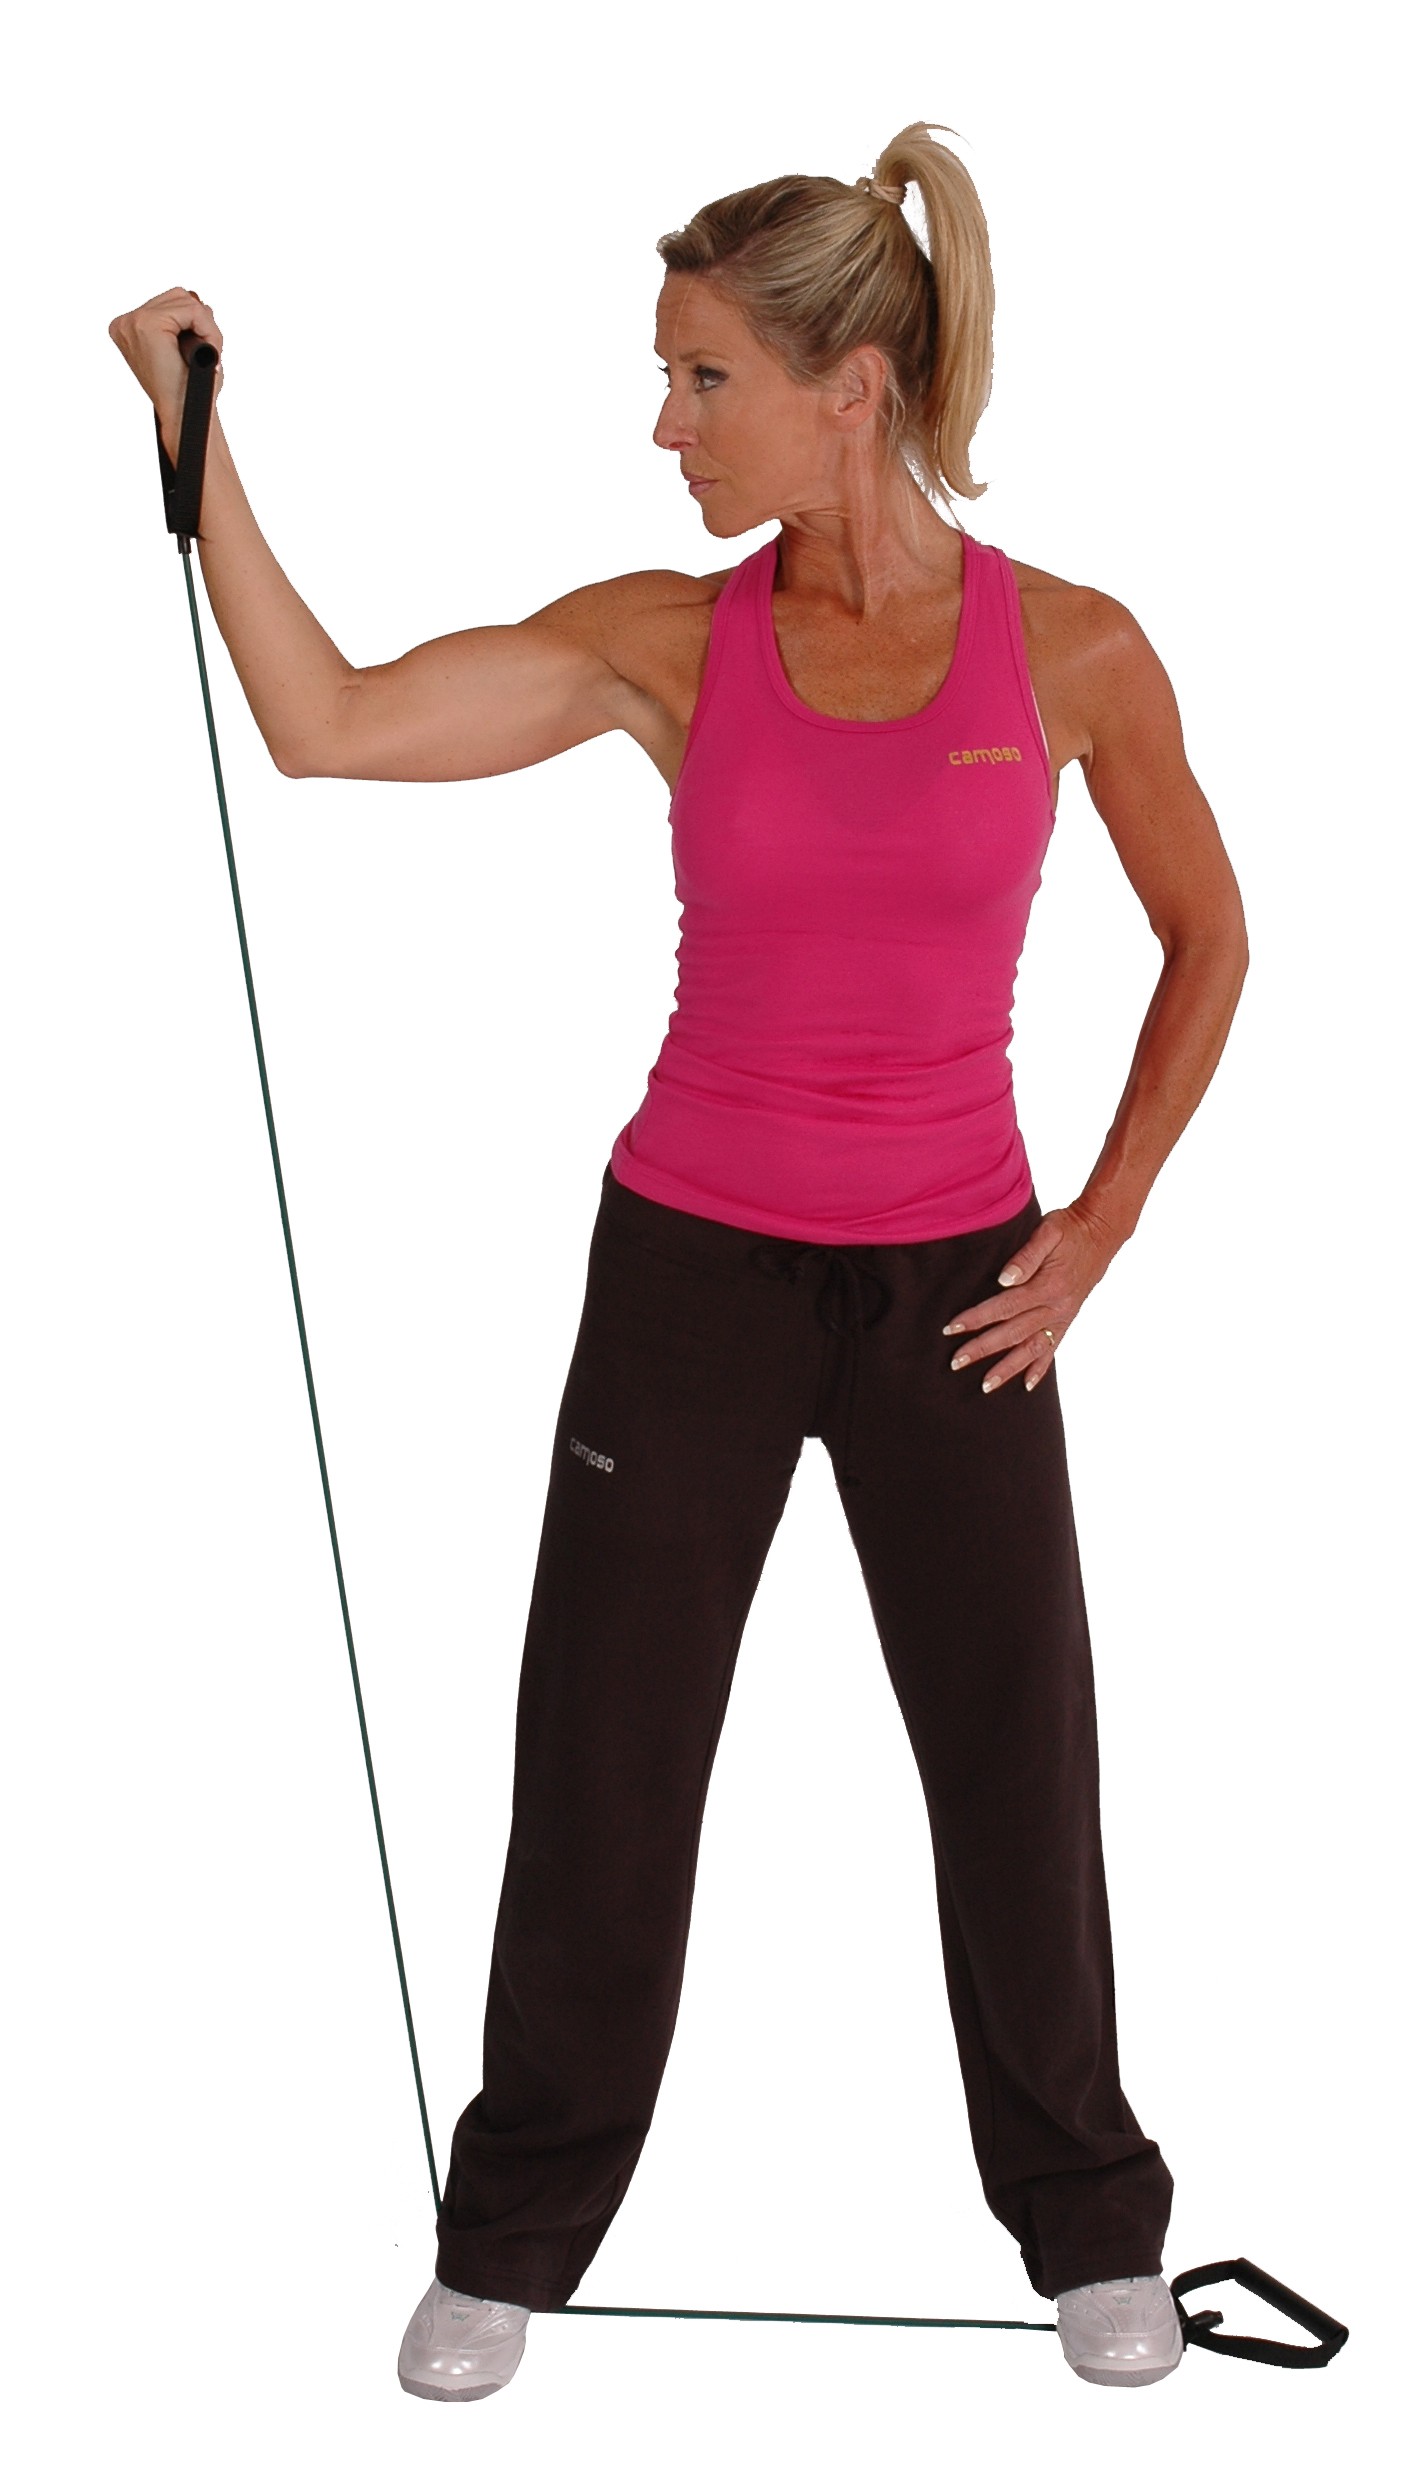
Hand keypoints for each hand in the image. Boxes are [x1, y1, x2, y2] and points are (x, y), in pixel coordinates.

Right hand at [109, 286, 223, 461]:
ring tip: (203, 355)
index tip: (196, 350)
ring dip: (205, 327)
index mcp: (130, 327)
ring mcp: (135, 321)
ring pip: (187, 301)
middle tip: (205, 353)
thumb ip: (184, 320)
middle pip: (178, 295)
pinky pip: (193, 310)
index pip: (171, 300)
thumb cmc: (186, 391)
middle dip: (200, 321)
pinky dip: (208, 330)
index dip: (194, 322)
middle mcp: (127, 322)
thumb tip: (196, 297)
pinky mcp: (148, 325)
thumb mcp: (182, 348)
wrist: (185, 415)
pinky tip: (206, 352)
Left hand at [941, 1201, 1116, 1393]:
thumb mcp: (1049, 1231)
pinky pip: (1053, 1348)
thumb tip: (1004, 1279)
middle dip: (983, 1349)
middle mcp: (1057, 1306)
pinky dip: (1040, 1368)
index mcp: (1049, 1285)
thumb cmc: (1070, 1228)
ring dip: (1008, 1368)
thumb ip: (1026, 1256)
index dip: (977, 1318)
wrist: (1102, 1233)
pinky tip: (1027, 1385)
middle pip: (1013, 1333)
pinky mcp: (1068, 1319)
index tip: (951, 1328)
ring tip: (987, 1386)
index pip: (1005, 1306)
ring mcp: (1063, 1316)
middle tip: (956, 1362)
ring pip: (1032, 1348)